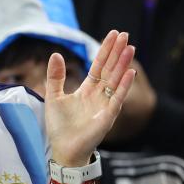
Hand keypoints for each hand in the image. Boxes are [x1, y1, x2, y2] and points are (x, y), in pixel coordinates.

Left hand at [45, 30, 135, 165]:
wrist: (64, 149)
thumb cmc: (60, 127)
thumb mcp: (53, 96)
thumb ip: (55, 77)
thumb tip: (56, 54)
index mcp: (87, 90)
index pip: (99, 65)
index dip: (105, 50)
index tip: (113, 34)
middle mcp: (99, 95)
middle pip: (110, 69)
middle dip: (117, 52)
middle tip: (125, 34)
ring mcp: (105, 105)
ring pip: (116, 80)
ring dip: (123, 64)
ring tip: (130, 47)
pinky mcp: (108, 116)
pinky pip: (118, 98)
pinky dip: (123, 85)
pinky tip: (129, 72)